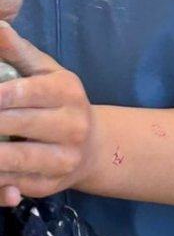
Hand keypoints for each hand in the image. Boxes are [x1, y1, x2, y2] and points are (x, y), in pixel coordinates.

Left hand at [0, 13, 99, 206]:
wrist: (94, 147)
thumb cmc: (59, 102)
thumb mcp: (46, 72)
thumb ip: (18, 51)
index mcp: (68, 92)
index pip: (25, 91)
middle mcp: (72, 126)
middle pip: (18, 123)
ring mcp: (64, 159)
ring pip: (18, 158)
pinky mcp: (51, 185)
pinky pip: (17, 182)